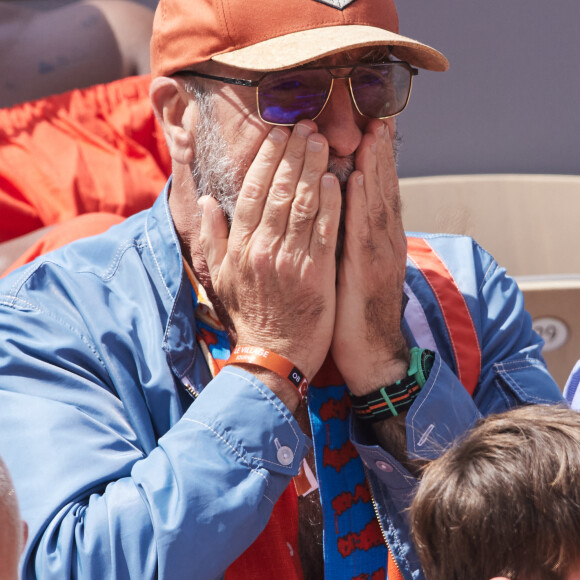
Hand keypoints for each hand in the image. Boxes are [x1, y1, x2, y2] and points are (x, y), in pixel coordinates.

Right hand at [199, 121, 340, 381]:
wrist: (273, 355)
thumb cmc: (249, 315)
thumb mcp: (219, 279)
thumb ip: (212, 239)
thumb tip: (206, 203)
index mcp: (241, 247)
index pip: (253, 192)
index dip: (267, 160)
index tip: (277, 134)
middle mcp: (264, 248)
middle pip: (280, 191)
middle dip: (294, 153)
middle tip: (306, 124)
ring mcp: (292, 261)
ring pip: (304, 205)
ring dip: (313, 169)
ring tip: (322, 140)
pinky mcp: (318, 274)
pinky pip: (325, 232)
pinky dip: (331, 204)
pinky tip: (336, 179)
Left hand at [331, 120, 408, 394]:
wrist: (371, 353)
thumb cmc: (353, 312)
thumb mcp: (350, 272)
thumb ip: (346, 241)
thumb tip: (333, 215)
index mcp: (375, 241)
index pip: (374, 193)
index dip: (374, 160)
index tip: (369, 128)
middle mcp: (382, 242)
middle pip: (382, 190)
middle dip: (380, 152)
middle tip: (378, 116)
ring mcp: (379, 255)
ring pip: (377, 202)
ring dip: (376, 165)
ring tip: (373, 131)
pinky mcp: (369, 271)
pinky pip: (365, 230)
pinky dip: (365, 201)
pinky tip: (362, 177)